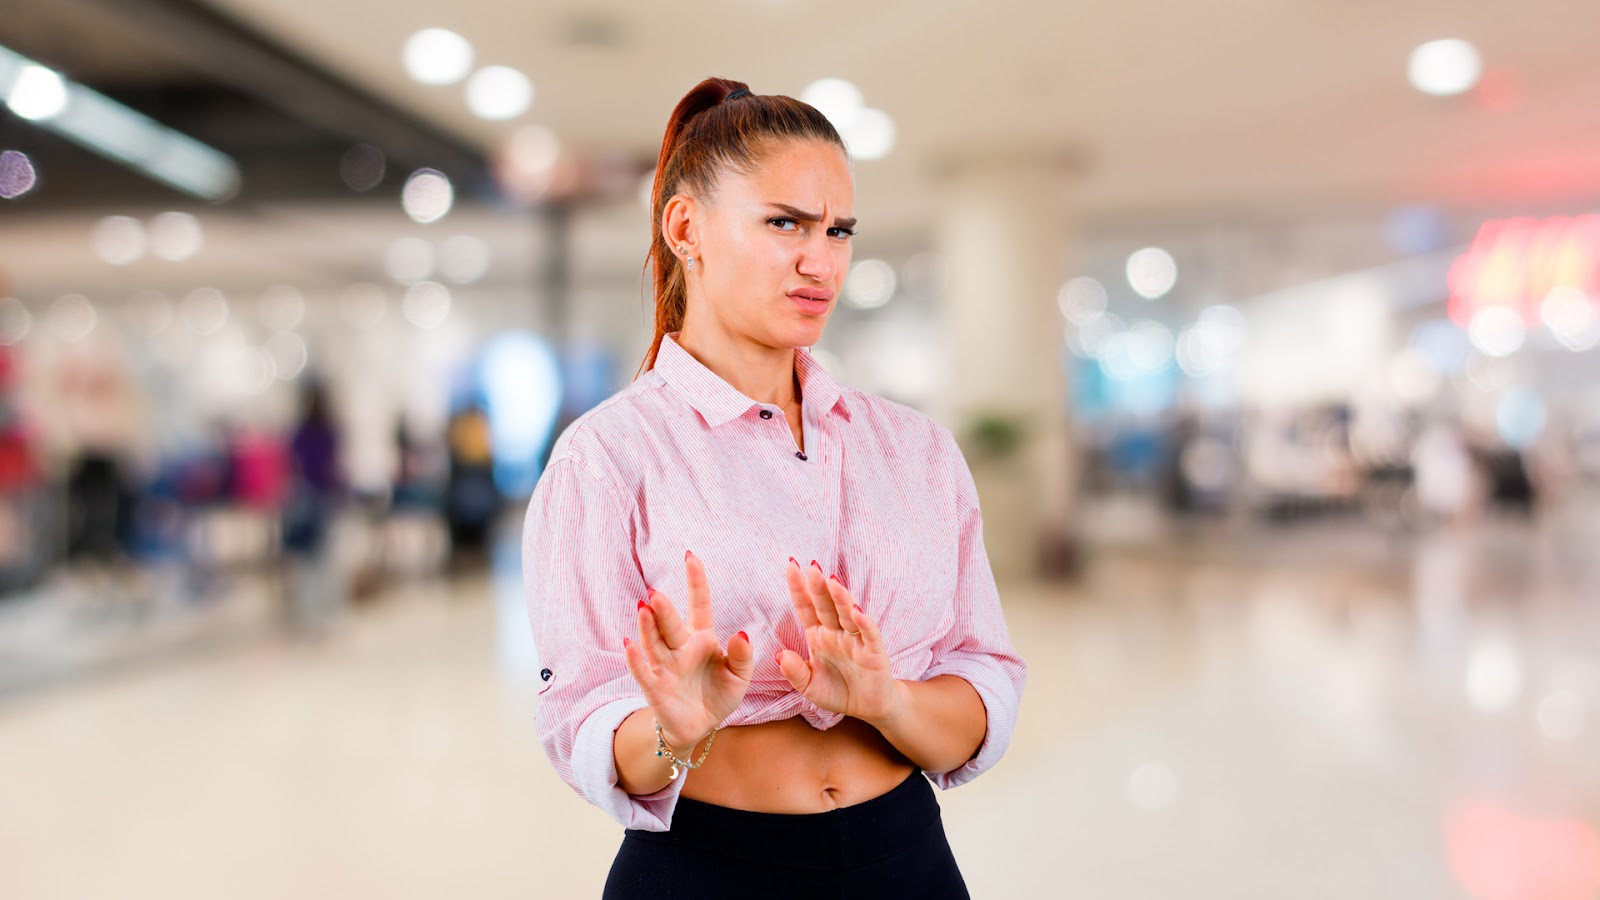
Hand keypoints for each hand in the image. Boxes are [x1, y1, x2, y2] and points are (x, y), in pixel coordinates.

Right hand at [622, 550, 753, 752]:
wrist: (700, 727)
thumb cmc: (718, 694)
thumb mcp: (739, 676)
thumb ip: (742, 656)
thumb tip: (741, 633)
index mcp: (702, 638)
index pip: (699, 605)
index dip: (695, 582)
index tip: (691, 557)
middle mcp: (680, 648)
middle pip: (671, 624)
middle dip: (663, 610)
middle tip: (656, 594)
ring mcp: (665, 666)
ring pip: (654, 643)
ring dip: (648, 627)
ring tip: (643, 609)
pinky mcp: (655, 688)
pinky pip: (643, 672)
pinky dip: (636, 660)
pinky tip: (629, 645)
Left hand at [775, 559, 902, 723]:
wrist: (867, 707)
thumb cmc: (837, 691)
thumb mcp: (809, 686)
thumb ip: (794, 672)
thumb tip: (779, 654)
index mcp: (818, 635)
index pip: (806, 607)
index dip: (799, 588)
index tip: (790, 566)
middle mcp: (836, 632)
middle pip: (825, 605)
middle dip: (818, 586)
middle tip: (811, 566)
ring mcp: (855, 640)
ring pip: (846, 614)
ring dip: (840, 597)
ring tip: (831, 580)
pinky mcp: (874, 652)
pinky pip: (868, 634)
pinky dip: (863, 623)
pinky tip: (856, 611)